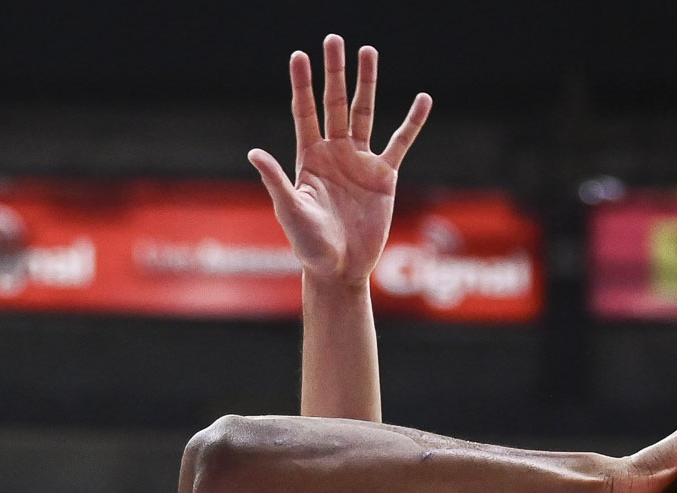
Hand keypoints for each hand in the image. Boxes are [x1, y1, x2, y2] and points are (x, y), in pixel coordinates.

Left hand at [248, 35, 430, 286]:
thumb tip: (253, 153)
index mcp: (309, 158)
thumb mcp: (291, 211)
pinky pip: (400, 143)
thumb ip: (276, 181)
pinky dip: (412, 122)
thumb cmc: (310, 245)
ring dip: (367, 83)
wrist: (341, 269)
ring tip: (368, 51)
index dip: (302, 84)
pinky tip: (423, 99)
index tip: (299, 55)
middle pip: (334, 103)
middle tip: (334, 39)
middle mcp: (334, 153)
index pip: (304, 112)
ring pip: (365, 113)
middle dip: (334, 72)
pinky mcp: (384, 176)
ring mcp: (360, 162)